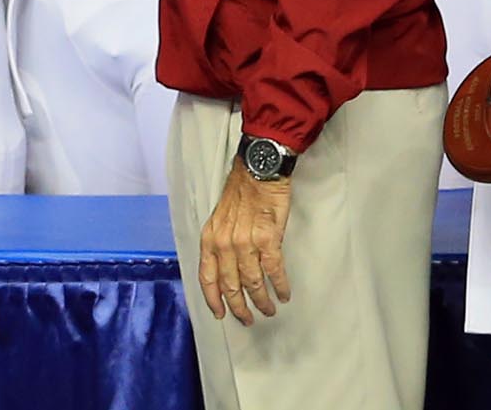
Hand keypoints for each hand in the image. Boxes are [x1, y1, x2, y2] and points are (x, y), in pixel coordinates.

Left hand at [195, 162, 294, 323]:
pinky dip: (279, 286)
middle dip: (239, 307)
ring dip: (262, 301)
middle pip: (231, 286)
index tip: (220, 314)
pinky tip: (283, 294)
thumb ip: (219, 244)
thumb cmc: (240, 192)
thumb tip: (227, 271)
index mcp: (210, 239)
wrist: (258, 170)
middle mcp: (224, 244)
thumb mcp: (219, 218)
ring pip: (253, 283)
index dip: (213, 300)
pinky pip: (274, 271)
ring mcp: (246, 243)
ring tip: (269, 309)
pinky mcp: (268, 239)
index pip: (207, 278)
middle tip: (248, 319)